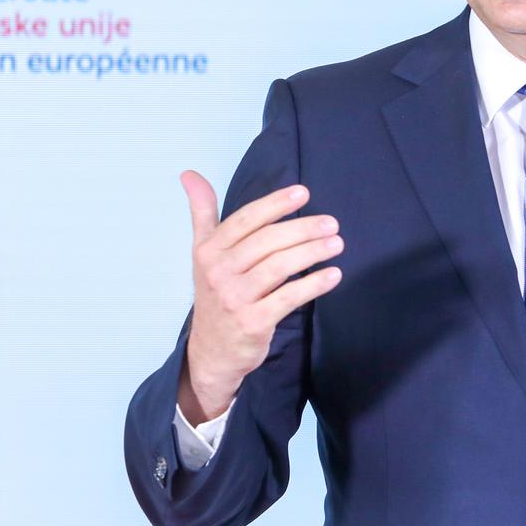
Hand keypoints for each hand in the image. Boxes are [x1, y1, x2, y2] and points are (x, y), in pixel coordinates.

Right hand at [177, 171, 344, 422]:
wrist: (212, 352)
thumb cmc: (214, 294)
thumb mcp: (203, 253)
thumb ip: (202, 212)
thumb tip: (189, 174)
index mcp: (209, 251)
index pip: (245, 219)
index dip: (275, 204)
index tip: (304, 193)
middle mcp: (219, 273)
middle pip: (267, 242)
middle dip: (303, 228)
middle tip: (331, 223)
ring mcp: (235, 299)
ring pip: (280, 267)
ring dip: (313, 252)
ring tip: (336, 244)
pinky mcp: (253, 323)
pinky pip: (288, 297)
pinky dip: (313, 284)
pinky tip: (332, 275)